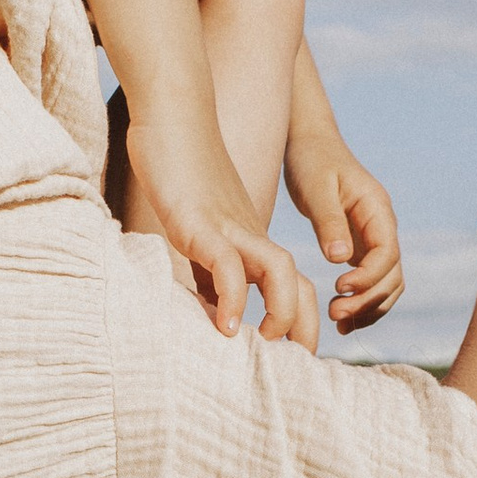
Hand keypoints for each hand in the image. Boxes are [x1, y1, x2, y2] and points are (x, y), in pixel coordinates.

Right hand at [126, 101, 323, 350]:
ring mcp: (229, 228)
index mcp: (251, 239)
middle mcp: (250, 236)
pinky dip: (233, 298)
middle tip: (293, 366)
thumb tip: (215, 311)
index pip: (291, 284)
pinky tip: (225, 326)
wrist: (174, 111)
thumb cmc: (179, 169)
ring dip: (281, 315)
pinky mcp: (201, 223)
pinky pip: (229, 265)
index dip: (298, 320)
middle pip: (298, 285)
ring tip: (266, 345)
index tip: (287, 356)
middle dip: (302, 329)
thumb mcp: (198, 231)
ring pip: (279, 274)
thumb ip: (209, 271)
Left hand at [286, 120, 402, 331]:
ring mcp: (374, 239)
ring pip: (387, 284)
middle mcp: (382, 227)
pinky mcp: (360, 248)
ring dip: (368, 307)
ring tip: (338, 322)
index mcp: (377, 210)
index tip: (339, 288)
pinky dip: (361, 302)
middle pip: (392, 275)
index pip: (387, 253)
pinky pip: (371, 282)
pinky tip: (340, 318)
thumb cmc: (311, 162)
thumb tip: (341, 259)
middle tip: (334, 314)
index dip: (368, 277)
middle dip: (368, 299)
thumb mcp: (316, 189)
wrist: (309, 145)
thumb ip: (329, 223)